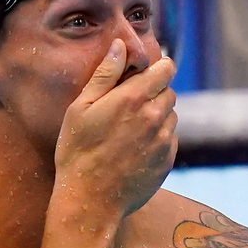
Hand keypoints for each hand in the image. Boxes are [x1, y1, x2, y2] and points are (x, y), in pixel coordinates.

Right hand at [55, 39, 177, 215]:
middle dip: (155, 92)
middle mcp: (154, 117)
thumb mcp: (80, 109)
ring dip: (157, 116)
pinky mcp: (166, 161)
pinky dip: (158, 139)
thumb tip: (120, 46)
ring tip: (130, 130)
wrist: (89, 201)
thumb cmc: (77, 152)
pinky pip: (170, 140)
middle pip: (169, 92)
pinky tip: (134, 150)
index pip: (165, 69)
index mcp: (133, 99)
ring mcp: (163, 141)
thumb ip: (104, 75)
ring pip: (171, 116)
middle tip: (130, 105)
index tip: (148, 72)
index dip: (159, 66)